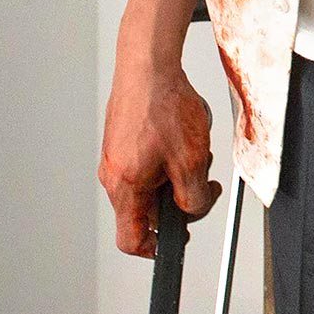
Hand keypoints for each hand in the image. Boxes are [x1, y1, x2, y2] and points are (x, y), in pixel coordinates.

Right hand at [97, 61, 220, 257]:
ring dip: (176, 175)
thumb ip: (194, 197)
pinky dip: (169, 157)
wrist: (148, 65)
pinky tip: (182, 135)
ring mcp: (116, 158)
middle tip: (200, 180)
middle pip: (145, 210)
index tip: (175, 241)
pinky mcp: (122, 142)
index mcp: (125, 187)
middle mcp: (113, 176)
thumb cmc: (162, 106)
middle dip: (177, 199)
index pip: (130, 239)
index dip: (153, 248)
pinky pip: (147, 163)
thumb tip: (193, 211)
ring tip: (191, 148)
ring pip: (150, 185)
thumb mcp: (191, 160)